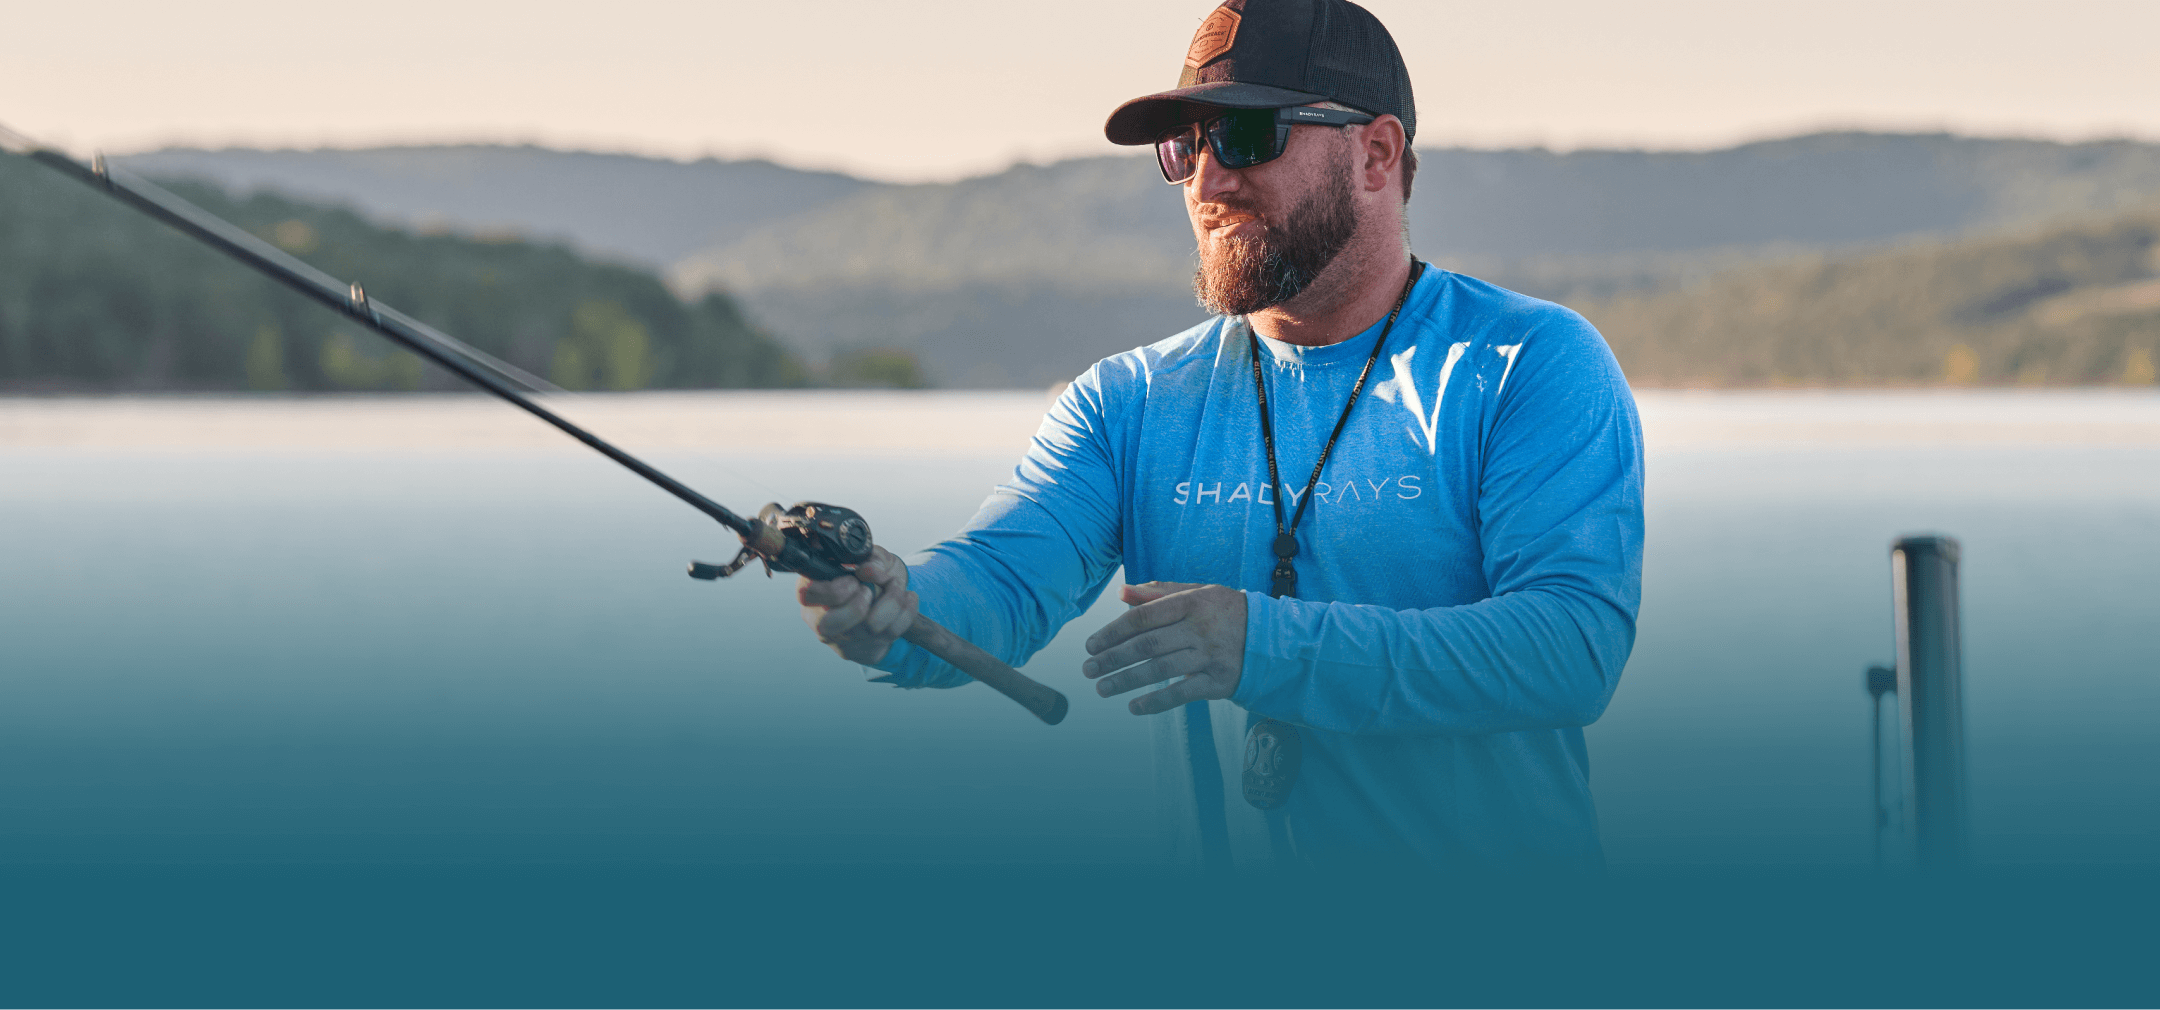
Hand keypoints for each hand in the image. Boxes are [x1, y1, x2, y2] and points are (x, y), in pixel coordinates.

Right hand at [797, 545, 916, 664]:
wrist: (884, 594)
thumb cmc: (866, 574)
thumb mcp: (867, 556)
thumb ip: (869, 557)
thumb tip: (870, 569)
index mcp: (811, 594)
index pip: (807, 596)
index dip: (835, 589)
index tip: (853, 580)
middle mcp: (821, 621)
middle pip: (832, 625)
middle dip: (859, 603)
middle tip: (870, 589)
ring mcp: (844, 640)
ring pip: (869, 628)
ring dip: (892, 601)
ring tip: (896, 585)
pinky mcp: (866, 650)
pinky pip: (891, 634)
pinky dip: (906, 612)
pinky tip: (908, 598)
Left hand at [1082, 581, 1246, 715]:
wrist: (1272, 638)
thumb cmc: (1225, 612)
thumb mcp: (1197, 593)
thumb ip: (1158, 592)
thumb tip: (1121, 592)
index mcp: (1191, 602)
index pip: (1143, 617)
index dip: (1112, 632)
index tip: (1090, 645)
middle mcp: (1199, 628)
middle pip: (1147, 645)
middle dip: (1112, 658)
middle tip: (1088, 669)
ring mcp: (1210, 656)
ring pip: (1159, 670)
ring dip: (1126, 681)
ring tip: (1102, 688)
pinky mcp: (1219, 682)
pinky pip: (1182, 694)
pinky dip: (1156, 702)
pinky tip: (1134, 707)